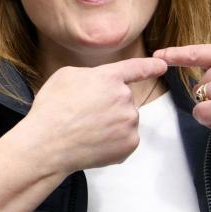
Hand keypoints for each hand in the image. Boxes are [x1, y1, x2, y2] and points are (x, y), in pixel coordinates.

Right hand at [16, 56, 168, 176]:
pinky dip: (113, 142)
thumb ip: (90, 74)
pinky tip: (94, 142)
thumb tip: (100, 82)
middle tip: (85, 115)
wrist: (48, 144)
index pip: (136, 68)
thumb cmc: (52, 110)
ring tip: (87, 131)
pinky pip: (125, 139)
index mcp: (109, 78)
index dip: (151, 66)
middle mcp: (124, 98)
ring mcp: (129, 122)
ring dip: (112, 124)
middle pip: (124, 99)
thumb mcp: (65, 76)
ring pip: (125, 119)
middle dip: (109, 105)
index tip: (162, 66)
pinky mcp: (130, 144)